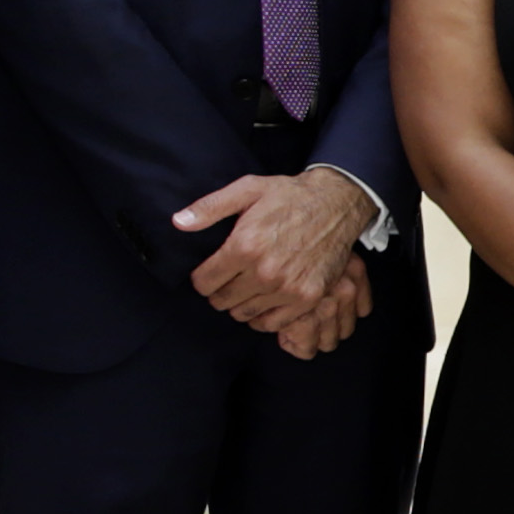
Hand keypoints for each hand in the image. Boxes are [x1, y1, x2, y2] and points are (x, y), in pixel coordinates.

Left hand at [177, 168, 375, 354]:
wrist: (336, 203)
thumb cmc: (289, 195)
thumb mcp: (247, 190)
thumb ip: (209, 208)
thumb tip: (178, 223)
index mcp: (244, 246)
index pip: (203, 283)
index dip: (201, 278)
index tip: (208, 273)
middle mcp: (264, 271)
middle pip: (222, 301)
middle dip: (218, 292)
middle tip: (226, 281)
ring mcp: (287, 288)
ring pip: (244, 314)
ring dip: (240, 305)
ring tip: (245, 290)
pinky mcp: (307, 297)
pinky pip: (272, 323)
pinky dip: (263, 317)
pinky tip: (264, 300)